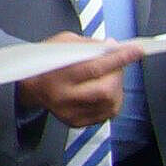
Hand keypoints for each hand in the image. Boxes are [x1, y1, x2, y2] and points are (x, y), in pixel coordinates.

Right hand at [16, 31, 140, 129]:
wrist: (28, 86)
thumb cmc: (47, 60)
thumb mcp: (62, 43)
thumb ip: (89, 45)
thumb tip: (113, 47)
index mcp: (57, 76)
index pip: (94, 68)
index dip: (118, 59)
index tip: (137, 51)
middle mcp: (64, 98)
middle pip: (105, 90)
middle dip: (118, 74)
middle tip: (117, 64)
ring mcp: (71, 113)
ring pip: (110, 103)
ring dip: (117, 86)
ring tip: (108, 76)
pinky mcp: (77, 122)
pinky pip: (107, 113)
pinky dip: (112, 98)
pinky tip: (103, 89)